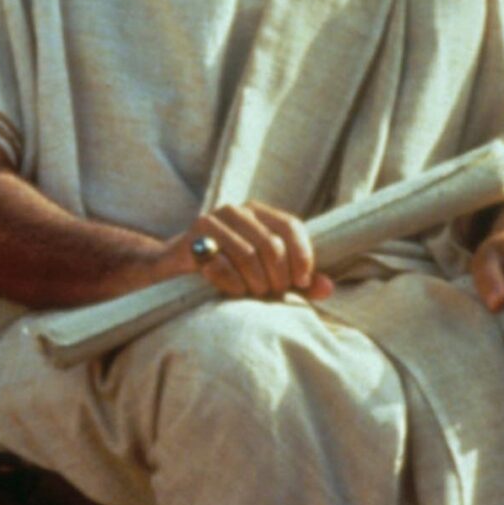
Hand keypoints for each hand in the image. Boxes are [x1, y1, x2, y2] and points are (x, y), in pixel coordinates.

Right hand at [173, 201, 332, 300]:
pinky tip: (234, 291)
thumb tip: (328, 288)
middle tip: (272, 293)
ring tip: (253, 293)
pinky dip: (233, 284)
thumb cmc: (229, 273)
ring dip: (255, 282)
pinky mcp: (193, 239)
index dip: (302, 256)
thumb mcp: (267, 276)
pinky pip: (221, 265)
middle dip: (277, 276)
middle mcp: (237, 211)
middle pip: (271, 244)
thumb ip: (298, 281)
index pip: (291, 226)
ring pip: (248, 254)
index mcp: (259, 213)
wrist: (175, 270)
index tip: (301, 282)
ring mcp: (212, 222)